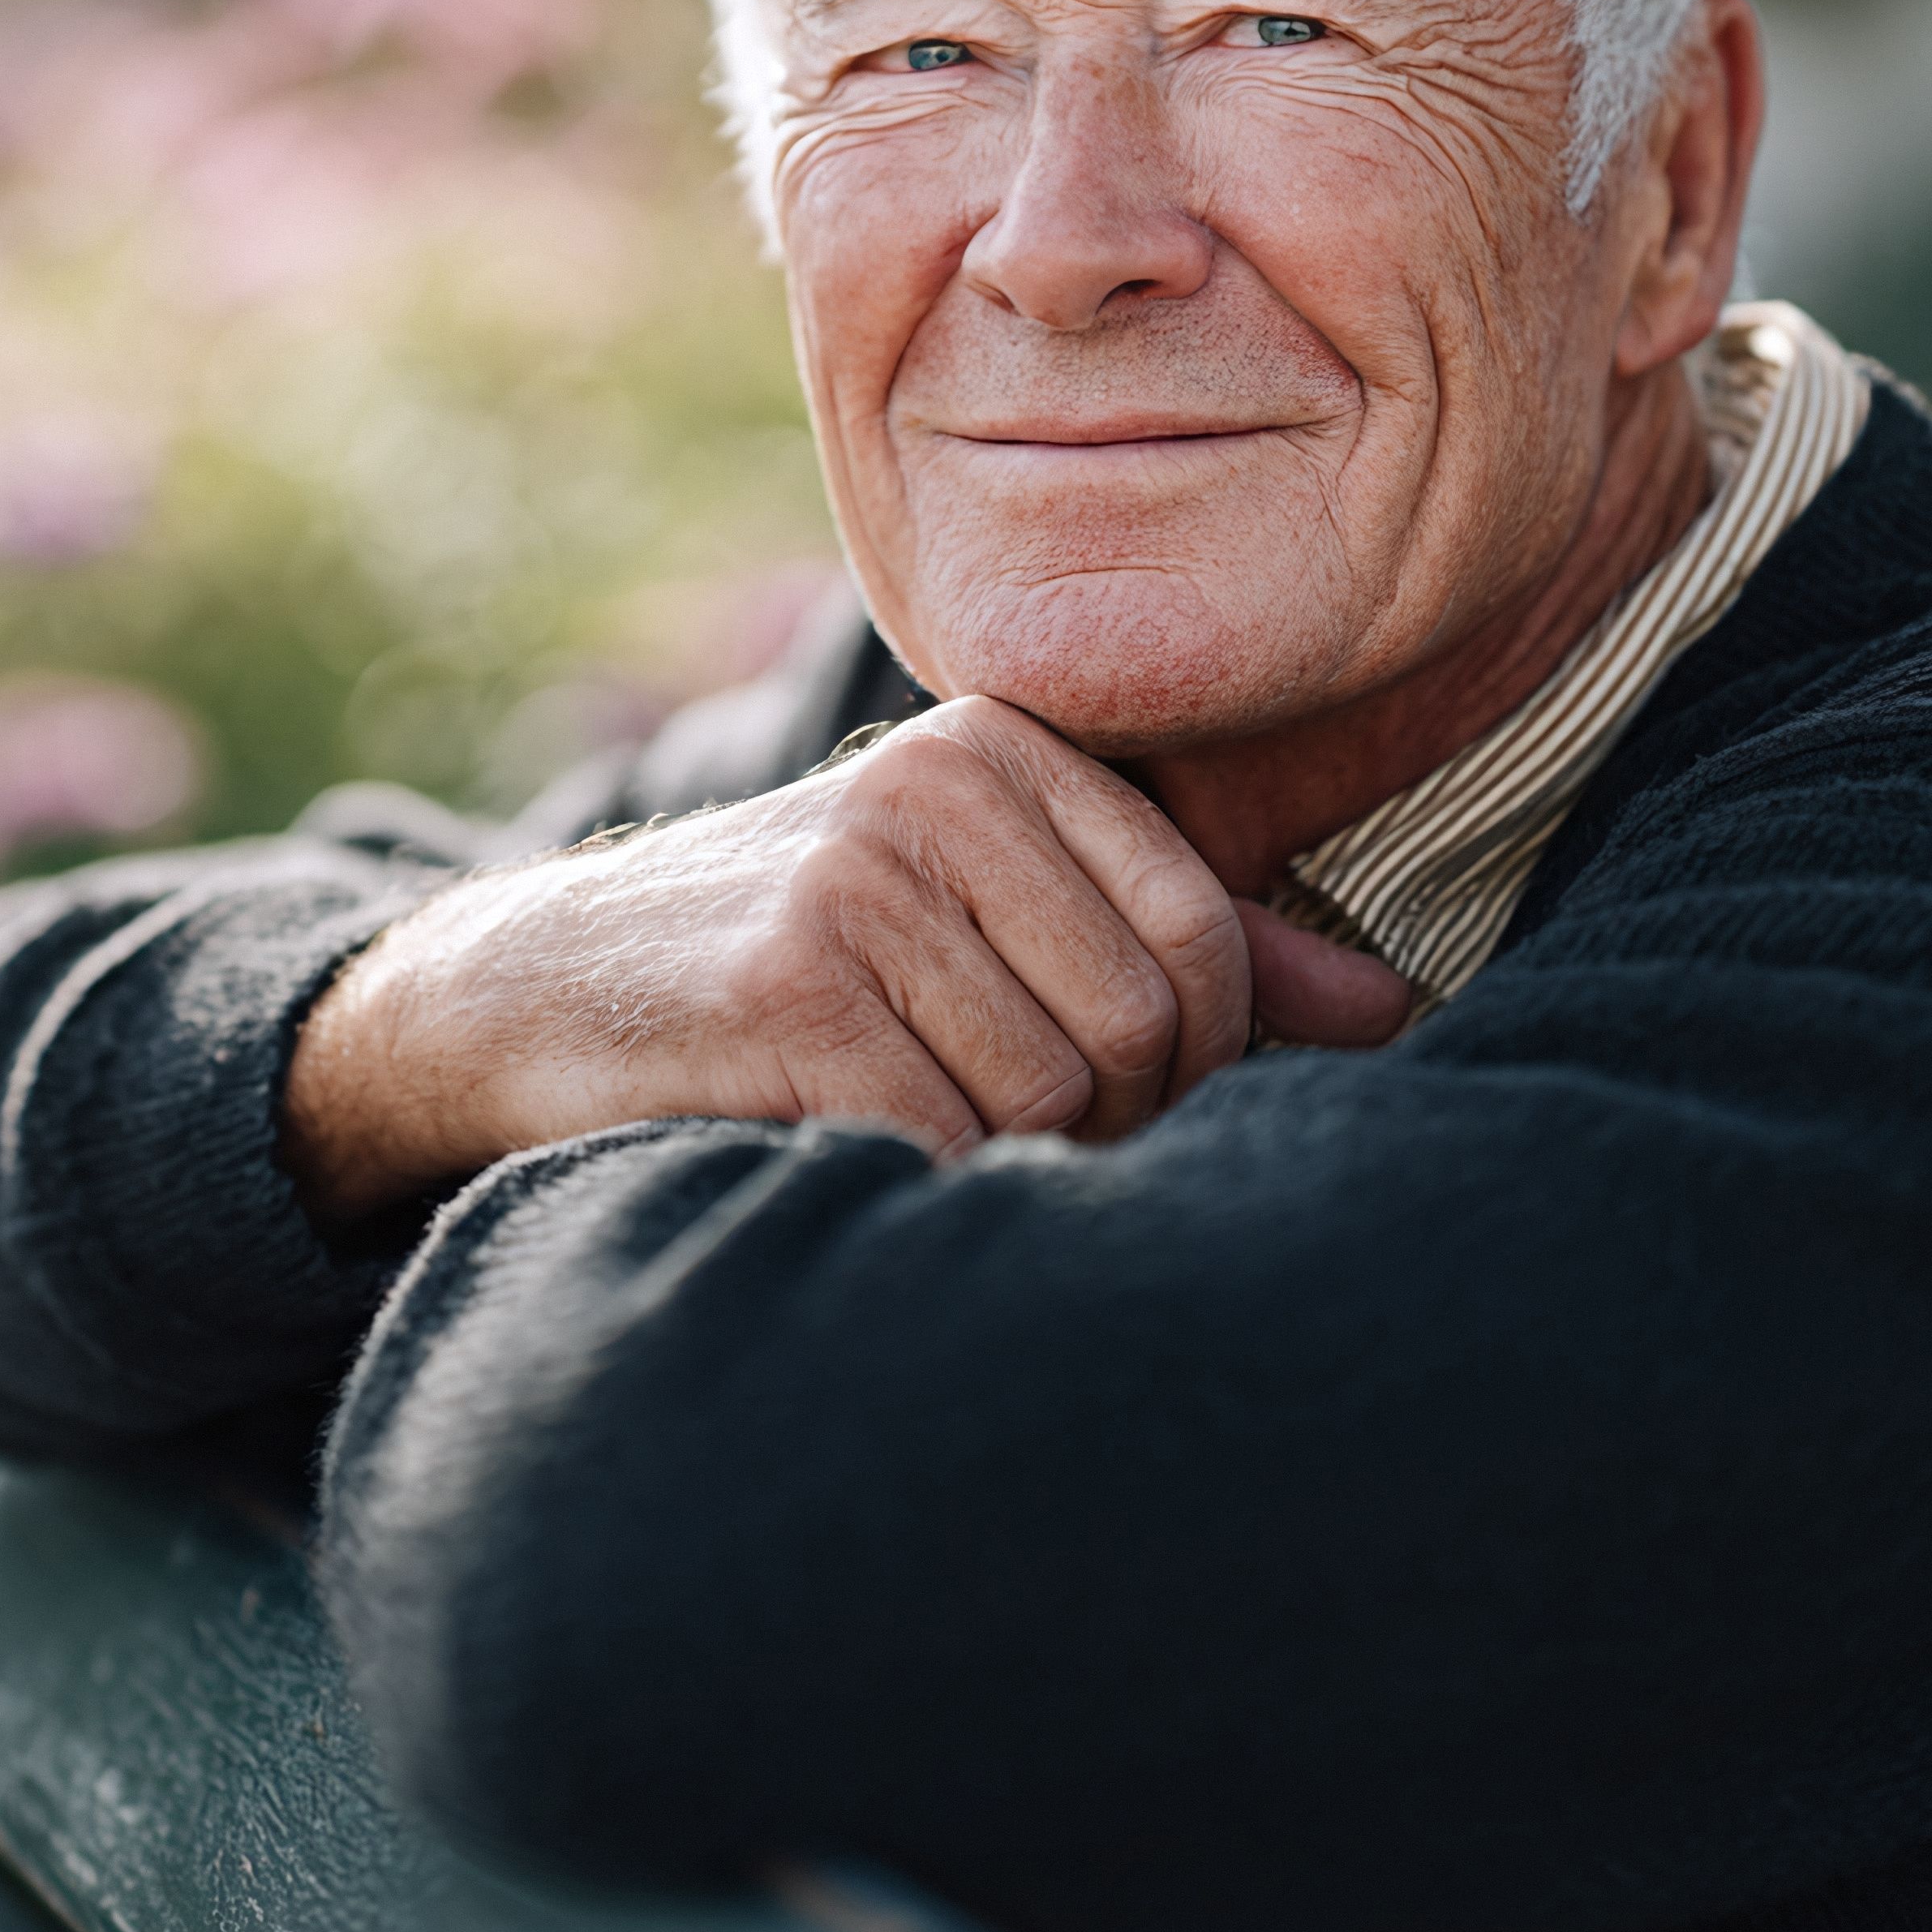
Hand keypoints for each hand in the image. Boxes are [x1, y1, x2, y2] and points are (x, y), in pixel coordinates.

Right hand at [279, 694, 1420, 1222]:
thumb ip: (1195, 954)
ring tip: (897, 1126)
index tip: (1088, 1098)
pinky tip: (838, 1151)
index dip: (1183, 1065)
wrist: (532, 991)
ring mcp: (861, 876)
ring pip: (1054, 1100)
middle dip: (1094, 1129)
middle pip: (1145, 1032)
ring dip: (992, 1164)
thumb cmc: (795, 965)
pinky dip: (912, 1183)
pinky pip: (946, 1140)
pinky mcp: (792, 985)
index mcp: (1005, 748)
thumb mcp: (990, 920)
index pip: (1203, 945)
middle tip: (978, 1130)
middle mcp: (938, 784)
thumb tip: (1399, 1011)